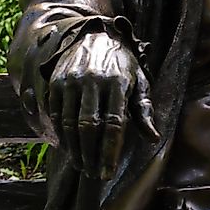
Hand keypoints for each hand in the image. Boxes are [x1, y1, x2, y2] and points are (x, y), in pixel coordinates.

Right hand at [48, 29, 151, 173]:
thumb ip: (144, 110)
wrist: (94, 35)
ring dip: (74, 149)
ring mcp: (71, 81)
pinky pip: (56, 113)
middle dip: (90, 155)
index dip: (109, 152)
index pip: (114, 125)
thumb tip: (153, 138)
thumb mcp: (139, 82)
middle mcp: (93, 82)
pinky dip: (61, 134)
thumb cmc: (122, 65)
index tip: (107, 173)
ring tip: (81, 165)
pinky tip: (68, 148)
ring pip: (70, 123)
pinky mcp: (56, 81)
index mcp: (118, 83)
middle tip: (93, 174)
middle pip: (89, 127)